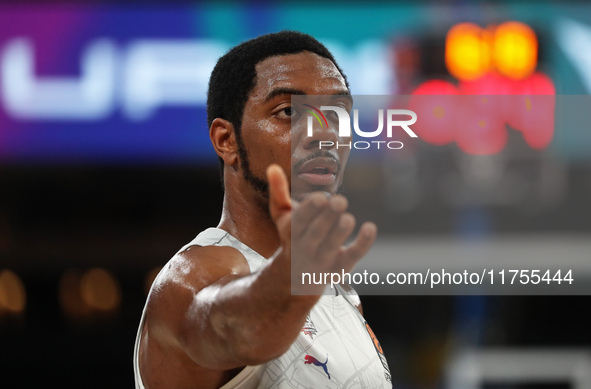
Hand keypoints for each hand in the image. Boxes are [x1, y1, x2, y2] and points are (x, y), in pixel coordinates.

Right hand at [266, 164, 376, 293]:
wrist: (294, 279)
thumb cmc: (292, 237)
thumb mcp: (281, 216)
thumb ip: (278, 192)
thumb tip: (273, 167)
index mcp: (291, 232)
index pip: (299, 221)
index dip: (310, 210)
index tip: (320, 198)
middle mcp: (305, 247)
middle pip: (316, 233)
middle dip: (327, 218)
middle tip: (340, 201)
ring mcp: (323, 259)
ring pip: (331, 246)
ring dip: (340, 233)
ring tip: (348, 219)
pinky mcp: (340, 267)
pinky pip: (352, 256)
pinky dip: (362, 244)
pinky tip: (370, 228)